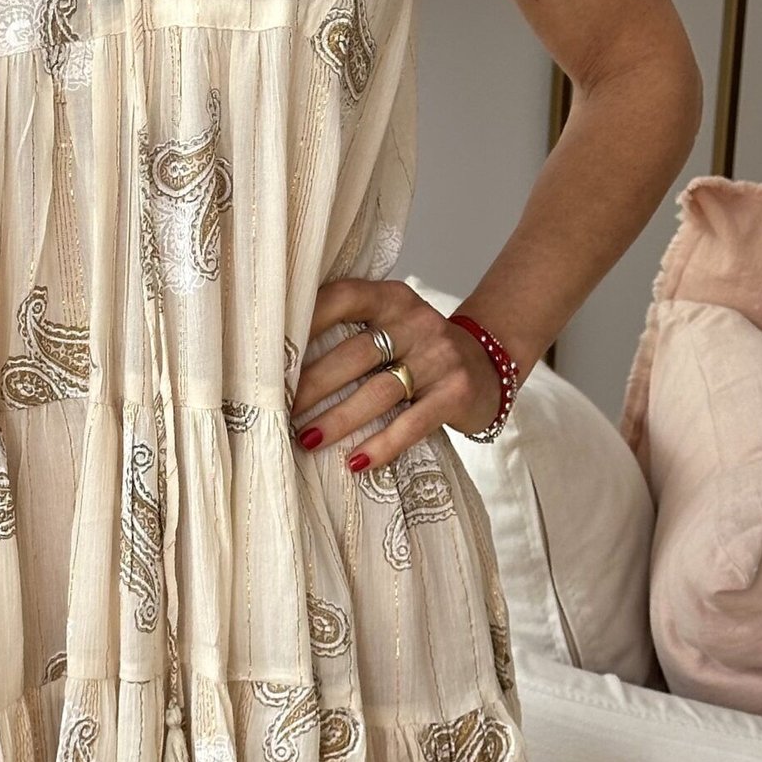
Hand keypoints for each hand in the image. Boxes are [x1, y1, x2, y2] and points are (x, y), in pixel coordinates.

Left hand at [289, 278, 502, 470]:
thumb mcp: (392, 326)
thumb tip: (283, 365)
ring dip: (338, 419)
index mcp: (392, 298)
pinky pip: (412, 423)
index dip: (307, 321)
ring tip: (307, 439)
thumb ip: (351, 332)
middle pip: (355, 353)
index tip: (272, 351)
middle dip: (312, 384)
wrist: (489, 365)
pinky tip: (356, 463)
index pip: (344, 298)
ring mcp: (440, 357)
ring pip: (378, 391)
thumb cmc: (419, 350)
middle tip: (279, 409)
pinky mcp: (456, 393)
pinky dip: (381, 445)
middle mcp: (417, 322)